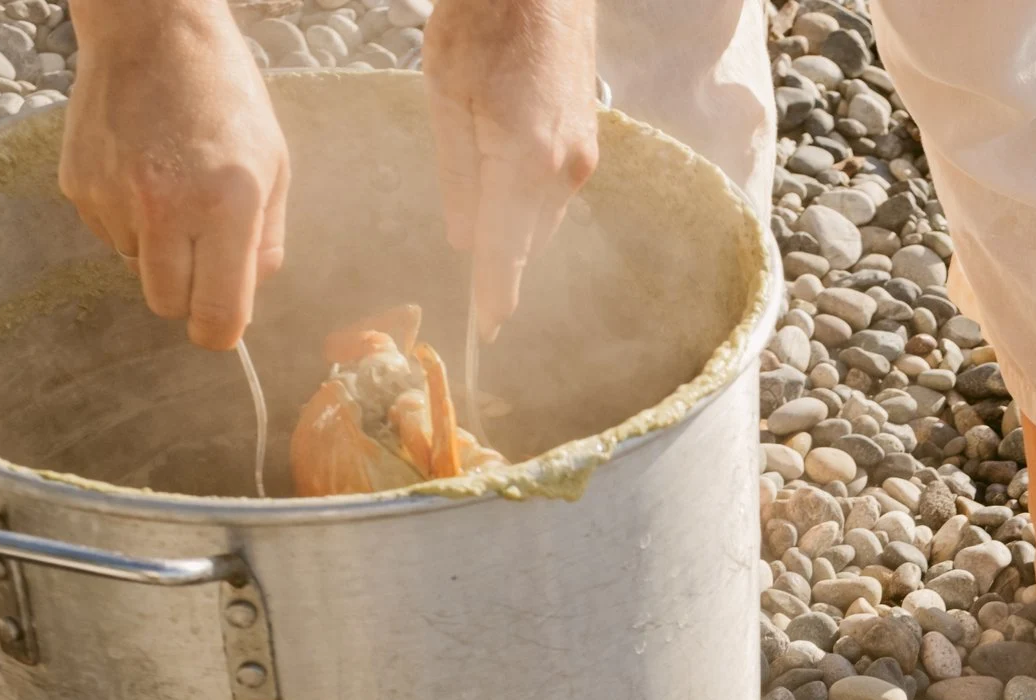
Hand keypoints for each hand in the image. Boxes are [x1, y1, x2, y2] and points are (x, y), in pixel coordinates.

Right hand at [59, 0, 288, 351]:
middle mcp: (165, 206)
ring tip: (173, 193)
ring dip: (158, 251)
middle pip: (168, 303)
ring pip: (137, 268)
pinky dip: (128, 221)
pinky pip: (109, 234)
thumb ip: (266, 240)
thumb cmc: (225, 97)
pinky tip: (143, 175)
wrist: (153, 33)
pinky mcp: (78, 184)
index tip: (222, 330)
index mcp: (226, 206)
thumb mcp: (274, 168)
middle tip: (203, 258)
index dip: (220, 333)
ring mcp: (113, 195)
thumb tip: (250, 291)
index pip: (217, 311)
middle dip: (188, 294)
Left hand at [424, 0, 599, 336]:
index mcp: (523, 159)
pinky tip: (505, 180)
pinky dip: (528, 203)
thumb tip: (466, 242)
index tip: (487, 333)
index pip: (506, 249)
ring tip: (483, 222)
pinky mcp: (588, 145)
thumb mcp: (447, 97)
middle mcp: (563, 169)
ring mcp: (582, 158)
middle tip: (473, 290)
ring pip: (541, 219)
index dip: (495, 294)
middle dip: (500, 262)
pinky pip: (554, 194)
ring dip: (514, 230)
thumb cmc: (482, 24)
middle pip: (525, 241)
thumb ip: (458, 178)